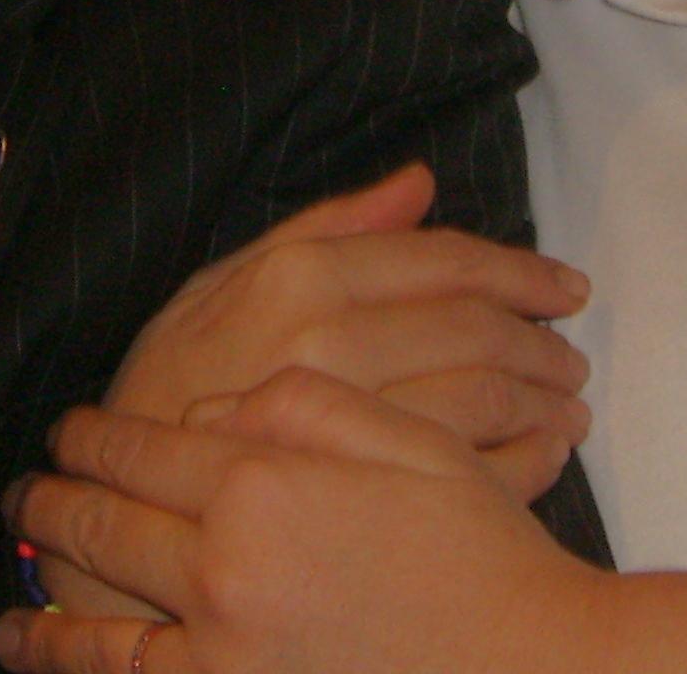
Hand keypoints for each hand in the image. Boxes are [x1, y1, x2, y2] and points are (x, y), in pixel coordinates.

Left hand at [0, 369, 615, 673]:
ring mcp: (221, 648)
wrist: (534, 670)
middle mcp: (225, 564)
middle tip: (31, 487)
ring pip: (100, 599)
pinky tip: (30, 640)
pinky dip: (65, 655)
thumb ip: (303, 407)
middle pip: (110, 515)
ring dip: (51, 568)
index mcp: (265, 481)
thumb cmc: (477, 554)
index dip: (98, 435)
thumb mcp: (404, 442)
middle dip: (58, 495)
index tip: (71, 429)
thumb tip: (216, 415)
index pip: (146, 447)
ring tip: (22, 552)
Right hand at [31, 166, 590, 621]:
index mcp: (300, 277)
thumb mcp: (220, 282)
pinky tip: (546, 455)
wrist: (116, 503)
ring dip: (547, 401)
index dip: (519, 271)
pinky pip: (480, 473)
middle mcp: (331, 341)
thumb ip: (326, 226)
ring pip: (489, 399)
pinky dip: (531, 463)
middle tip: (570, 354)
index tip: (564, 288)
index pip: (444, 260)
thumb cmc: (167, 388)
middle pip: (479, 329)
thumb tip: (419, 183)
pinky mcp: (367, 498)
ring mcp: (351, 423)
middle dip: (543, 341)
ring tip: (569, 404)